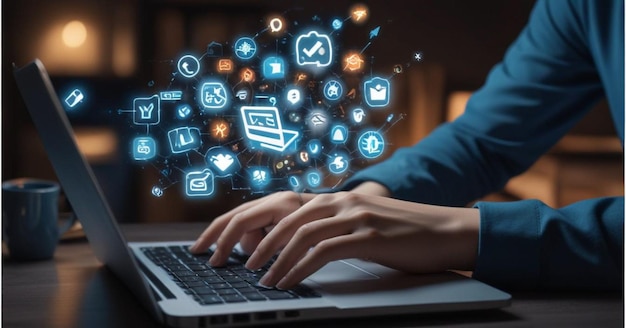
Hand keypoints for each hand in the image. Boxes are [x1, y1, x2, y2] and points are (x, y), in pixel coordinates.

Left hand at [191, 189, 478, 289]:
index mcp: (331, 198)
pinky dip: (301, 267)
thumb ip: (324, 230)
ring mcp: (354, 215)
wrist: (446, 230)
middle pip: (277, 212)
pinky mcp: (369, 235)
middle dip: (241, 235)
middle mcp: (338, 200)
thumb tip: (284, 248)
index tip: (213, 241)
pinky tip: (288, 281)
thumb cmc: (401, 234)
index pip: (273, 204)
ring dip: (271, 256)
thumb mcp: (357, 226)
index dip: (239, 220)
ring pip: (299, 231)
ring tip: (255, 278)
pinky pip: (325, 250)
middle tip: (217, 258)